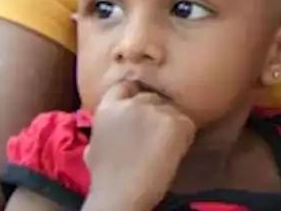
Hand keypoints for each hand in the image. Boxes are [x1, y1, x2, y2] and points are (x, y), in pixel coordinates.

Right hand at [83, 80, 195, 209]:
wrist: (122, 193)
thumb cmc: (105, 177)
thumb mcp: (93, 146)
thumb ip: (103, 128)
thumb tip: (109, 125)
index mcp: (108, 107)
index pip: (125, 86)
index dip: (134, 96)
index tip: (140, 109)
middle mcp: (133, 102)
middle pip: (152, 97)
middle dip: (155, 112)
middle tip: (155, 134)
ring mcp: (156, 110)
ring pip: (171, 109)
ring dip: (170, 124)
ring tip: (163, 147)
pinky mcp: (176, 122)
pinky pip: (187, 123)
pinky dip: (184, 136)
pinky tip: (173, 151)